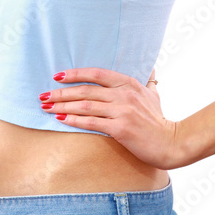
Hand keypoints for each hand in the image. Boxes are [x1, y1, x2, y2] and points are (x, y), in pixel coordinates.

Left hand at [38, 67, 181, 169]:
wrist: (171, 143)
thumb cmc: (160, 121)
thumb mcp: (155, 96)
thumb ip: (149, 82)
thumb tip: (152, 71)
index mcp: (129, 83)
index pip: (97, 73)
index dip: (76, 73)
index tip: (58, 75)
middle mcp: (124, 94)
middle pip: (86, 89)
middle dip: (61, 92)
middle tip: (43, 95)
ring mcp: (122, 111)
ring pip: (85, 104)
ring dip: (63, 105)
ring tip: (46, 107)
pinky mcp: (120, 128)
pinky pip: (91, 122)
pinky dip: (73, 119)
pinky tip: (61, 119)